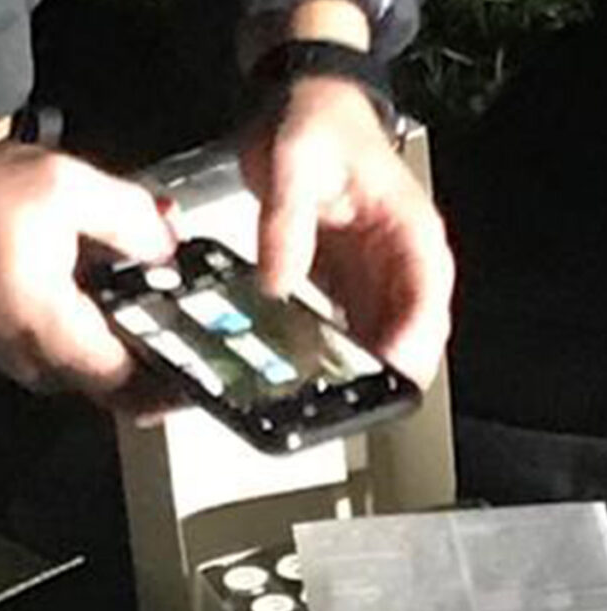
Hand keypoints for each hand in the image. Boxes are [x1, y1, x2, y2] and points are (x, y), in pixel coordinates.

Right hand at [0, 142, 177, 403]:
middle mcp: (40, 364)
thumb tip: (168, 247)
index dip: (178, 382)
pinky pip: (67, 346)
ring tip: (154, 289)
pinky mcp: (7, 342)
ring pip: (93, 364)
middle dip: (159, 354)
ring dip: (127, 335)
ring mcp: (20, 358)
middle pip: (119, 382)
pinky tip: (107, 281)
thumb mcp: (65, 189)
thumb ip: (131, 219)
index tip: (210, 369)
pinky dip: (95, 324)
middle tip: (190, 322)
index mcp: (58, 336)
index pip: (135, 386)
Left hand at [242, 78, 453, 387]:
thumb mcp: (294, 161)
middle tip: (355, 406)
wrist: (303, 110)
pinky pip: (350, 337)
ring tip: (328, 401)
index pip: (427, 290)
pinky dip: (335, 359)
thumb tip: (276, 286)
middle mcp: (400, 260)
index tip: (391, 366)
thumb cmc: (316, 123)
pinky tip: (308, 377)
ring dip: (362, 373)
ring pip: (383, 344)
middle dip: (391, 371)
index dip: (414, 334)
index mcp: (407, 225)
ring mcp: (376, 280)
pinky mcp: (348, 290)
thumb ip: (286, 223)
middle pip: (413, 331)